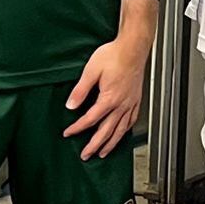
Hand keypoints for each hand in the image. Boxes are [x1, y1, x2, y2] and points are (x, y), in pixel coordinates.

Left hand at [63, 33, 147, 160]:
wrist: (133, 47)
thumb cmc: (114, 55)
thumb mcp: (91, 71)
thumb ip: (80, 90)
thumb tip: (71, 105)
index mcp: (109, 99)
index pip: (90, 120)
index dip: (77, 128)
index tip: (68, 133)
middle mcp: (121, 105)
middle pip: (106, 131)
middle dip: (95, 145)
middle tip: (86, 155)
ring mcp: (130, 103)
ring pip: (120, 130)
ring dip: (111, 143)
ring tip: (103, 153)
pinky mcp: (136, 99)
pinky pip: (131, 120)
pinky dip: (125, 131)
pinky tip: (122, 133)